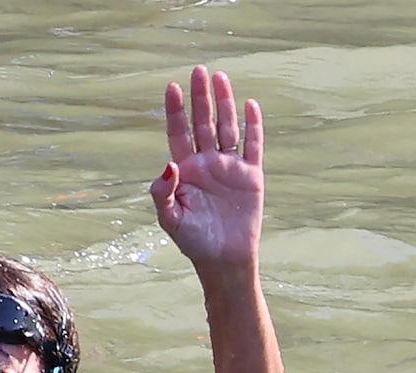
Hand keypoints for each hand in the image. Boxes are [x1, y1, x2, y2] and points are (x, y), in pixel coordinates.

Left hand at [149, 66, 263, 270]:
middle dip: (200, 97)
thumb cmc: (193, 241)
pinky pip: (253, 146)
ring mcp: (229, 168)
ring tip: (220, 78)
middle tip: (198, 70)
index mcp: (185, 171)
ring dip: (224, 104)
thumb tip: (168, 164)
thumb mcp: (170, 218)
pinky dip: (253, 126)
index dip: (175, 111)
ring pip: (227, 128)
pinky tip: (250, 105)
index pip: (178, 133)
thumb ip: (162, 192)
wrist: (224, 260)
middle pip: (202, 123)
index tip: (172, 87)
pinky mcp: (251, 176)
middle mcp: (207, 163)